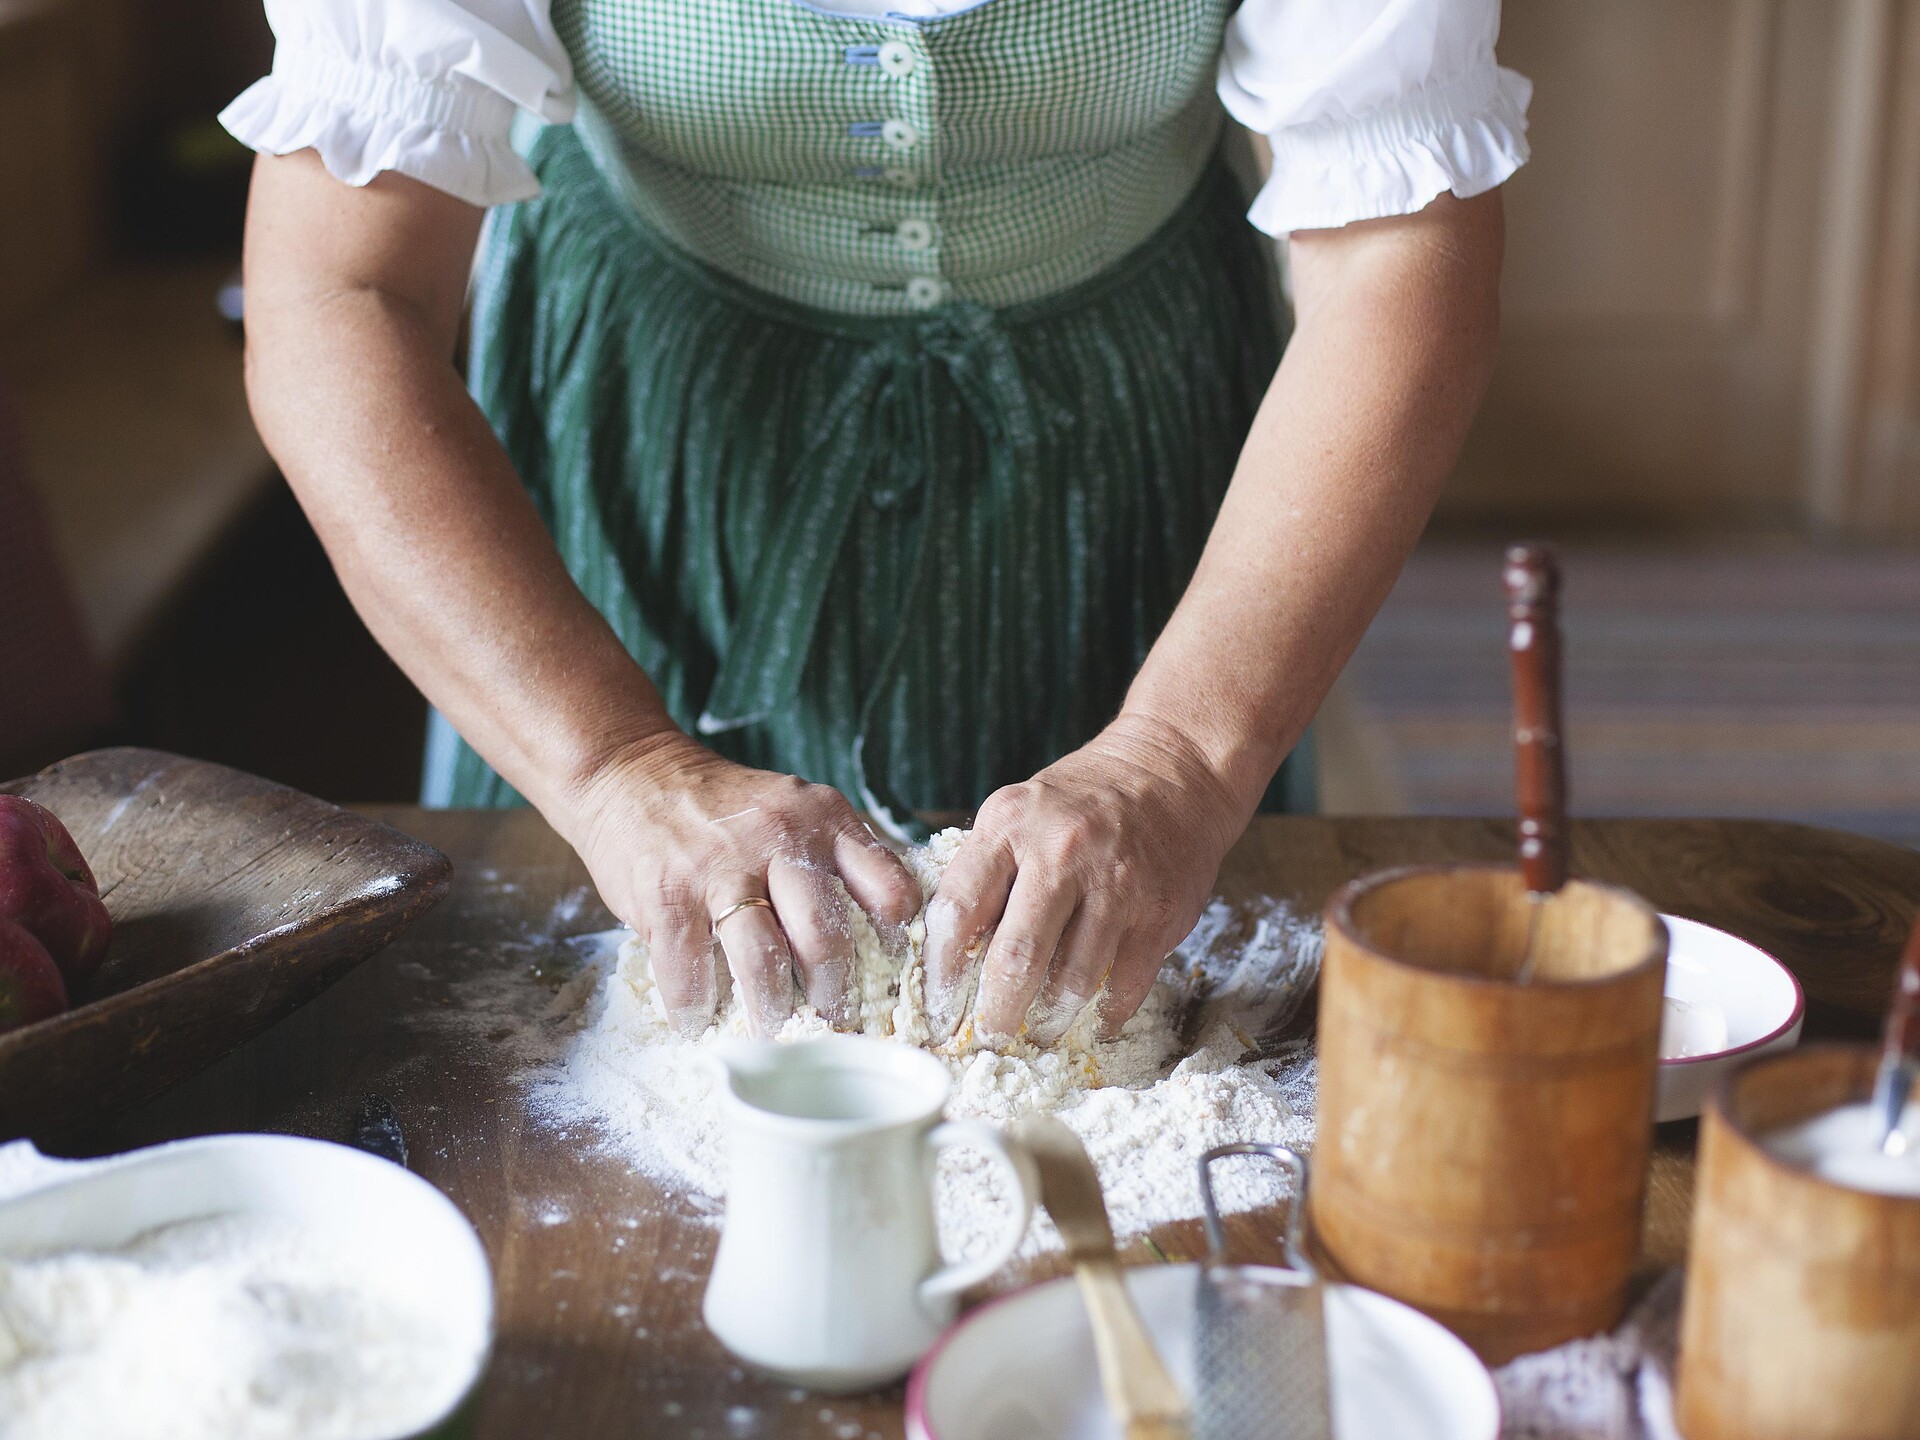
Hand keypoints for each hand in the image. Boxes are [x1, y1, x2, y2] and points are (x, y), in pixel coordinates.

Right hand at [559, 732, 920, 1038]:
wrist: (633, 773)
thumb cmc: (724, 808)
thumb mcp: (795, 809)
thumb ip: (836, 856)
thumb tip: (887, 930)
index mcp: (824, 820)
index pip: (887, 887)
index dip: (896, 940)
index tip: (890, 975)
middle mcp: (778, 839)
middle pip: (825, 936)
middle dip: (831, 993)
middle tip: (830, 1019)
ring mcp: (719, 868)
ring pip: (762, 961)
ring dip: (770, 1012)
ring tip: (772, 1033)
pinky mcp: (666, 896)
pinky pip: (689, 972)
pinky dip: (696, 1010)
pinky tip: (699, 1023)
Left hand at [923, 714, 1252, 1047]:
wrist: (1173, 772)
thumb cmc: (1083, 800)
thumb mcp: (1019, 812)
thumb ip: (987, 870)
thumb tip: (952, 953)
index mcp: (1010, 824)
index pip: (958, 908)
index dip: (941, 967)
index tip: (937, 1004)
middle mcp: (1061, 853)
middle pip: (1016, 956)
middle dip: (995, 1011)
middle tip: (987, 1038)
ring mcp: (1116, 885)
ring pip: (1072, 980)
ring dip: (1050, 1019)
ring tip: (1038, 1034)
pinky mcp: (1159, 913)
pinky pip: (1124, 984)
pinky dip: (1106, 1012)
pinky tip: (1093, 1020)